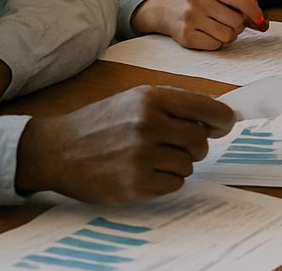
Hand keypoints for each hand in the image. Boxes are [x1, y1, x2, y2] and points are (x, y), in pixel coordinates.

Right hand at [15, 85, 235, 203]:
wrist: (59, 149)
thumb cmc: (103, 122)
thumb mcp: (137, 98)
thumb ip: (175, 105)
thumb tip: (219, 117)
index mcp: (152, 98)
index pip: (208, 109)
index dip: (222, 120)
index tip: (223, 127)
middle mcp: (149, 124)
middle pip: (200, 141)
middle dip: (195, 146)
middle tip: (177, 146)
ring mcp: (141, 156)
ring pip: (188, 164)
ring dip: (178, 164)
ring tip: (152, 158)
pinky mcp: (135, 184)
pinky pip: (174, 184)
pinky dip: (166, 181)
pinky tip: (145, 172)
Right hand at [130, 0, 266, 49]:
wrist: (168, 10)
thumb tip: (261, 20)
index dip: (255, 12)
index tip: (260, 19)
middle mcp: (198, 0)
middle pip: (237, 21)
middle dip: (239, 24)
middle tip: (232, 21)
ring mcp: (191, 19)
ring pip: (228, 35)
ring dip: (228, 35)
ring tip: (220, 27)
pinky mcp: (186, 36)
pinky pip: (215, 45)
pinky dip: (216, 43)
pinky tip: (209, 34)